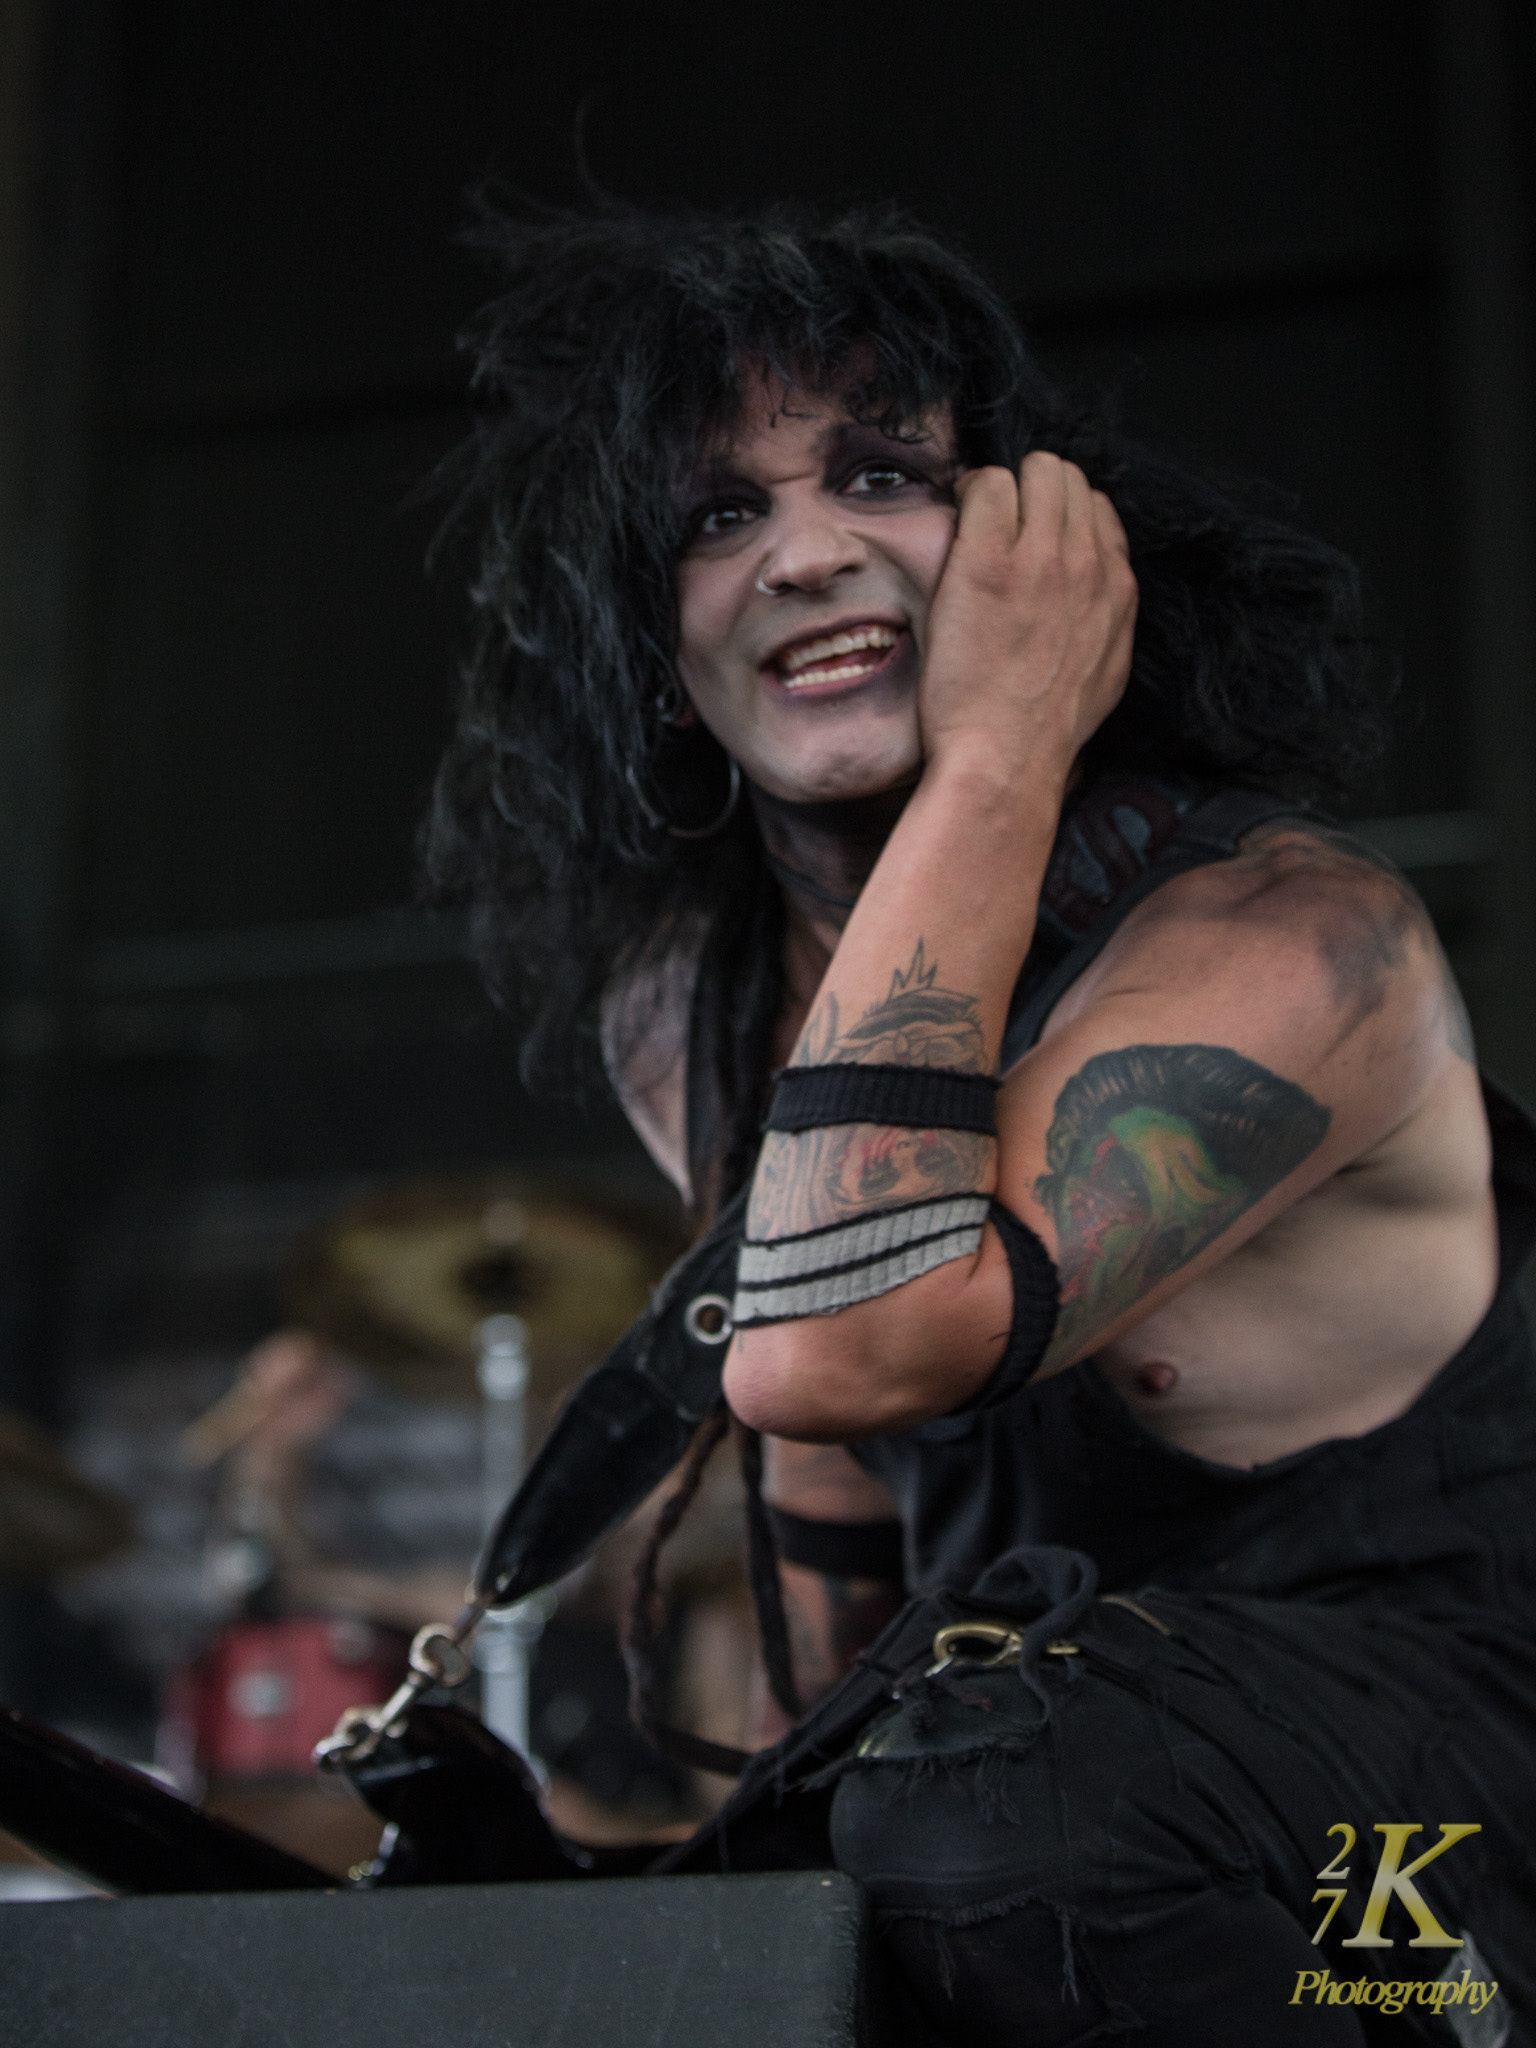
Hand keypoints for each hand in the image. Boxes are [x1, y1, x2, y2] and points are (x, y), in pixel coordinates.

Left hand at [918, 451, 1136, 784]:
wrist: (1005, 757)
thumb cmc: (1045, 731)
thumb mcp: (1107, 673)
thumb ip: (1109, 621)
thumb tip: (1098, 595)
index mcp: (1116, 589)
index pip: (1098, 511)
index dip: (1060, 515)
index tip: (1032, 534)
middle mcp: (1087, 564)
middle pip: (1070, 479)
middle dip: (1033, 489)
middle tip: (999, 517)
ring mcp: (1040, 559)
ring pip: (1035, 470)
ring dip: (1003, 485)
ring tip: (976, 517)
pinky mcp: (989, 561)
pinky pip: (988, 484)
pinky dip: (970, 491)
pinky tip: (956, 517)